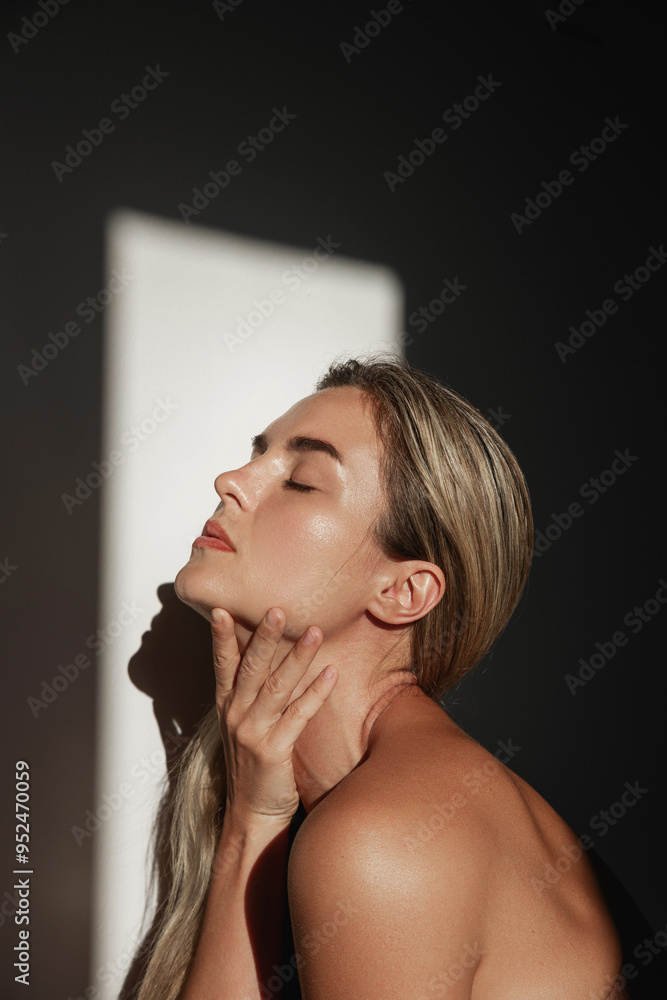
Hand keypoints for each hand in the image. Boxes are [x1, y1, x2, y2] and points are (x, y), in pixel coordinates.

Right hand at [211, 606, 337, 823]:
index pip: (222, 664)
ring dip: (298, 657)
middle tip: (278, 610)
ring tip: (315, 631)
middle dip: (264, 637)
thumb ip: (250, 693)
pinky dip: (316, 693)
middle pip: (250, 669)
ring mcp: (253, 733)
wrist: (251, 816)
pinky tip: (331, 673)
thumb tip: (265, 656)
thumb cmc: (253, 766)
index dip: (221, 638)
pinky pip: (299, 715)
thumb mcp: (243, 725)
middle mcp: (236, 716)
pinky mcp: (274, 751)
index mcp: (226, 706)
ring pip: (277, 687)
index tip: (220, 609)